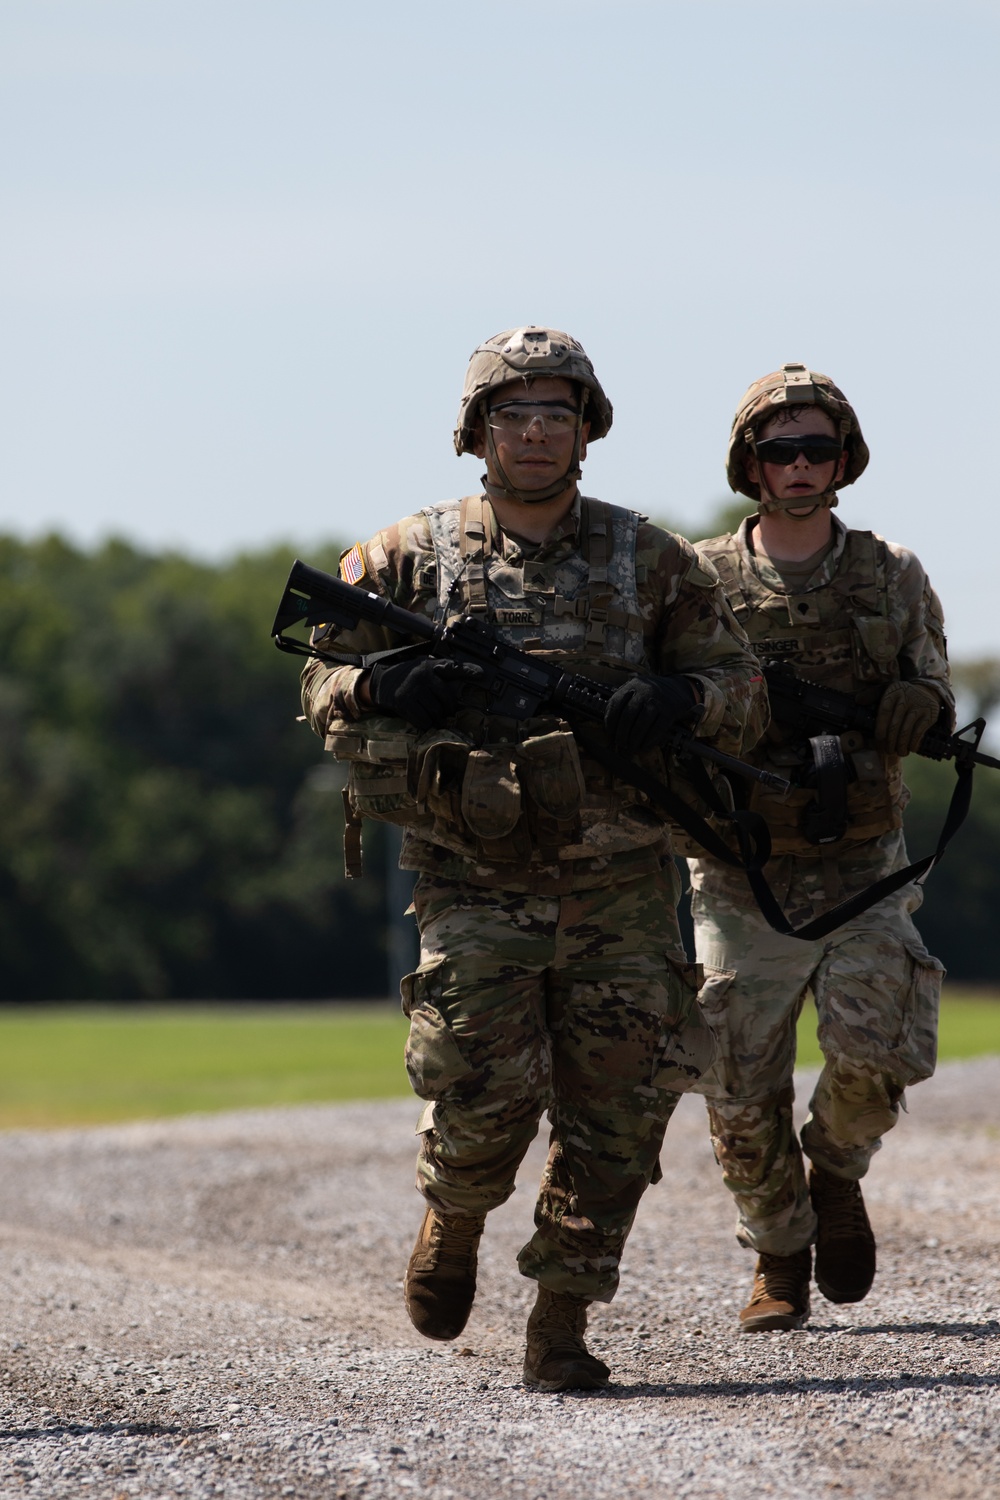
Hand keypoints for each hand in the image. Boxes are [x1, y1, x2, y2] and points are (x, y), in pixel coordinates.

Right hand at [367, 656, 485, 732]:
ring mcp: (414, 690)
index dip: (468, 670)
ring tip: (428, 712)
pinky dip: (425, 723)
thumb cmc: (410, 676)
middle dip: (447, 709)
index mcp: (431, 666)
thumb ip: (443, 674)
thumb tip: (467, 684)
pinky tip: (420, 717)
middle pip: (448, 701)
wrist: (383, 682)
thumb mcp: (425, 668)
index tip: (482, 674)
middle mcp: (423, 676)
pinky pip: (423, 721)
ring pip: (436, 713)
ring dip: (435, 718)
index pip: (453, 668)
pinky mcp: (405, 702)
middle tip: (443, 710)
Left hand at [604, 674, 699, 756]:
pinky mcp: (670, 711)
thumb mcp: (636, 693)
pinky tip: (644, 746)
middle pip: (628, 715)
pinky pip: (657, 728)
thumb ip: (623, 707)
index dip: (610, 722)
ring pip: (642, 723)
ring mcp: (658, 701)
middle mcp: (644, 691)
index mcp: (632, 685)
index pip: (615, 704)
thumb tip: (611, 734)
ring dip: (634, 739)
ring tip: (630, 749)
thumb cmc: (651, 696)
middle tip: (619, 745)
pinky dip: (649, 739)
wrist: (677, 689)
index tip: (610, 734)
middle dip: (621, 734)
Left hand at [874, 681, 940, 756]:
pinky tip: (911, 748)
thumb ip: (872, 694)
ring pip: (907, 730)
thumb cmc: (902, 695)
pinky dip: (914, 742)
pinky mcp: (930, 714)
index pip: (884, 711)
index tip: (879, 738)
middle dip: (890, 741)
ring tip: (899, 752)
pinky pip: (919, 731)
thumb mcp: (887, 690)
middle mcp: (907, 697)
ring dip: (902, 745)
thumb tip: (858, 700)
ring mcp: (920, 706)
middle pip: (895, 724)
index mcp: (894, 691)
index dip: (880, 727)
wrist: (927, 691)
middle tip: (888, 750)